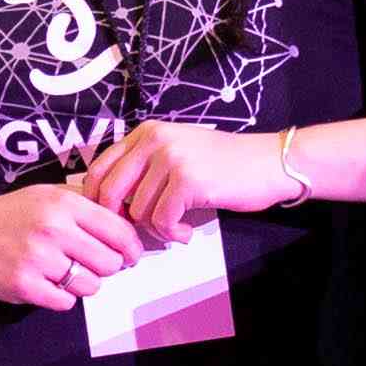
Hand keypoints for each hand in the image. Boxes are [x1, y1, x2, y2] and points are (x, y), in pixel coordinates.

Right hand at [0, 180, 151, 312]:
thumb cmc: (10, 216)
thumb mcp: (47, 195)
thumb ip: (85, 206)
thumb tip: (127, 221)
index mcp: (64, 203)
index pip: (119, 231)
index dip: (131, 248)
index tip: (130, 256)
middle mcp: (53, 228)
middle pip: (110, 262)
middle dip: (107, 268)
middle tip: (92, 265)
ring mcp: (38, 258)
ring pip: (91, 286)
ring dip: (83, 284)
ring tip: (64, 273)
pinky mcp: (24, 285)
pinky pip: (66, 302)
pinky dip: (61, 297)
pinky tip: (46, 282)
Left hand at [77, 119, 302, 239]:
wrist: (269, 163)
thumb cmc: (224, 165)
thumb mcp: (177, 152)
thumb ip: (143, 167)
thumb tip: (109, 200)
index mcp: (147, 132)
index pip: (99, 168)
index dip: (97, 201)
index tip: (113, 219)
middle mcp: (155, 140)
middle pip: (110, 191)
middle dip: (119, 221)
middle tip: (137, 233)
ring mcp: (172, 158)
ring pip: (138, 210)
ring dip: (155, 230)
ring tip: (176, 228)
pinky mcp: (188, 180)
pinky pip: (161, 221)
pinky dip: (171, 234)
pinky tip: (186, 232)